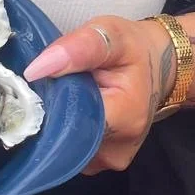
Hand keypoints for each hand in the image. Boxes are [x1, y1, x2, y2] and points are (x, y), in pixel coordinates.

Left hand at [24, 15, 173, 172]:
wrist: (158, 66)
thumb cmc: (133, 49)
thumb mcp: (110, 33)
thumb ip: (77, 48)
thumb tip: (36, 70)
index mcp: (124, 118)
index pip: (68, 125)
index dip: (47, 105)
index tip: (40, 86)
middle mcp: (117, 150)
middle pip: (62, 138)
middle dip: (51, 110)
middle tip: (54, 82)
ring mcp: (109, 160)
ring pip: (64, 145)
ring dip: (58, 119)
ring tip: (66, 93)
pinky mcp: (102, 161)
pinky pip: (72, 148)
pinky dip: (67, 127)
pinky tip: (74, 107)